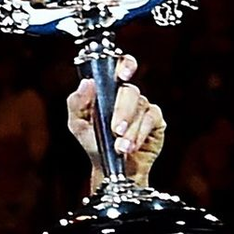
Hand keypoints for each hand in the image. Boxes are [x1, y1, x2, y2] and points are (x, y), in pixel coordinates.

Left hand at [66, 54, 165, 186]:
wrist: (109, 169)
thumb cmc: (94, 143)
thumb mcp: (78, 124)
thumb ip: (77, 103)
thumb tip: (87, 82)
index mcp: (108, 90)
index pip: (120, 66)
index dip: (125, 65)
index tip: (123, 75)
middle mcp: (127, 95)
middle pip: (130, 91)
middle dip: (123, 112)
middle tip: (115, 131)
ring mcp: (143, 107)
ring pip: (141, 108)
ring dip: (130, 130)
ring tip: (120, 147)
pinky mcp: (156, 121)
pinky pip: (152, 120)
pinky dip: (140, 134)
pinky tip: (131, 147)